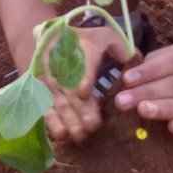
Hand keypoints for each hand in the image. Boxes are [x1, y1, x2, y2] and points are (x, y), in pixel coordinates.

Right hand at [38, 23, 128, 143]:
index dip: (82, 80)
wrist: (47, 38)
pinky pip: (46, 109)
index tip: (85, 93)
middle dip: (81, 111)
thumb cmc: (81, 41)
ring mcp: (50, 84)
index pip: (81, 67)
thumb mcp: (102, 37)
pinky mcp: (41, 94)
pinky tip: (62, 135)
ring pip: (59, 105)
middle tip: (92, 126)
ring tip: (80, 135)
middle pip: (71, 93)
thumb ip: (119, 47)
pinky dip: (53, 123)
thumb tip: (132, 59)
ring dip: (69, 121)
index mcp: (81, 55)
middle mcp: (64, 71)